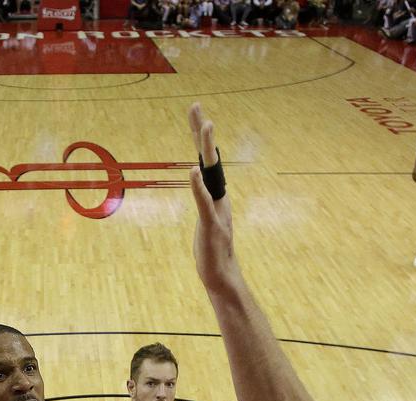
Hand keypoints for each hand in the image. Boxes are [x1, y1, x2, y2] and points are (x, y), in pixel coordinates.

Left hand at [187, 103, 235, 289]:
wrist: (222, 277)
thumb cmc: (212, 252)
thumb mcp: (206, 222)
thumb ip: (204, 205)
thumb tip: (201, 191)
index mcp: (215, 195)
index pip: (206, 161)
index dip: (200, 138)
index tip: (195, 113)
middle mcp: (218, 197)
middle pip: (210, 159)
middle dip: (202, 132)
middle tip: (196, 107)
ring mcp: (217, 209)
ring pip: (211, 173)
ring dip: (207, 148)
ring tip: (205, 124)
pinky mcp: (211, 225)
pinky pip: (204, 202)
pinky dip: (198, 186)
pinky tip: (194, 171)